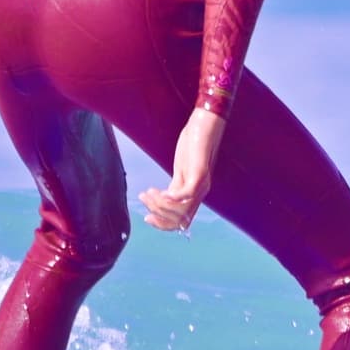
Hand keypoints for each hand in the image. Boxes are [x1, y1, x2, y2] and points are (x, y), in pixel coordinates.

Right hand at [142, 106, 222, 231]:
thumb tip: (163, 199)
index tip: (147, 217)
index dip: (163, 225)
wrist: (205, 124)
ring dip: (160, 205)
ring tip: (148, 192)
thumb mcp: (182, 170)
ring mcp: (202, 184)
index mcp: (195, 194)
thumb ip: (176, 185)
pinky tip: (159, 192)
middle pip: (180, 220)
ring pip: (181, 210)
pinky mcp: (200, 172)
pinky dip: (171, 198)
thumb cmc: (193, 145)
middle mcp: (200, 193)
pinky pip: (186, 194)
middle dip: (158, 214)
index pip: (181, 223)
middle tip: (144, 198)